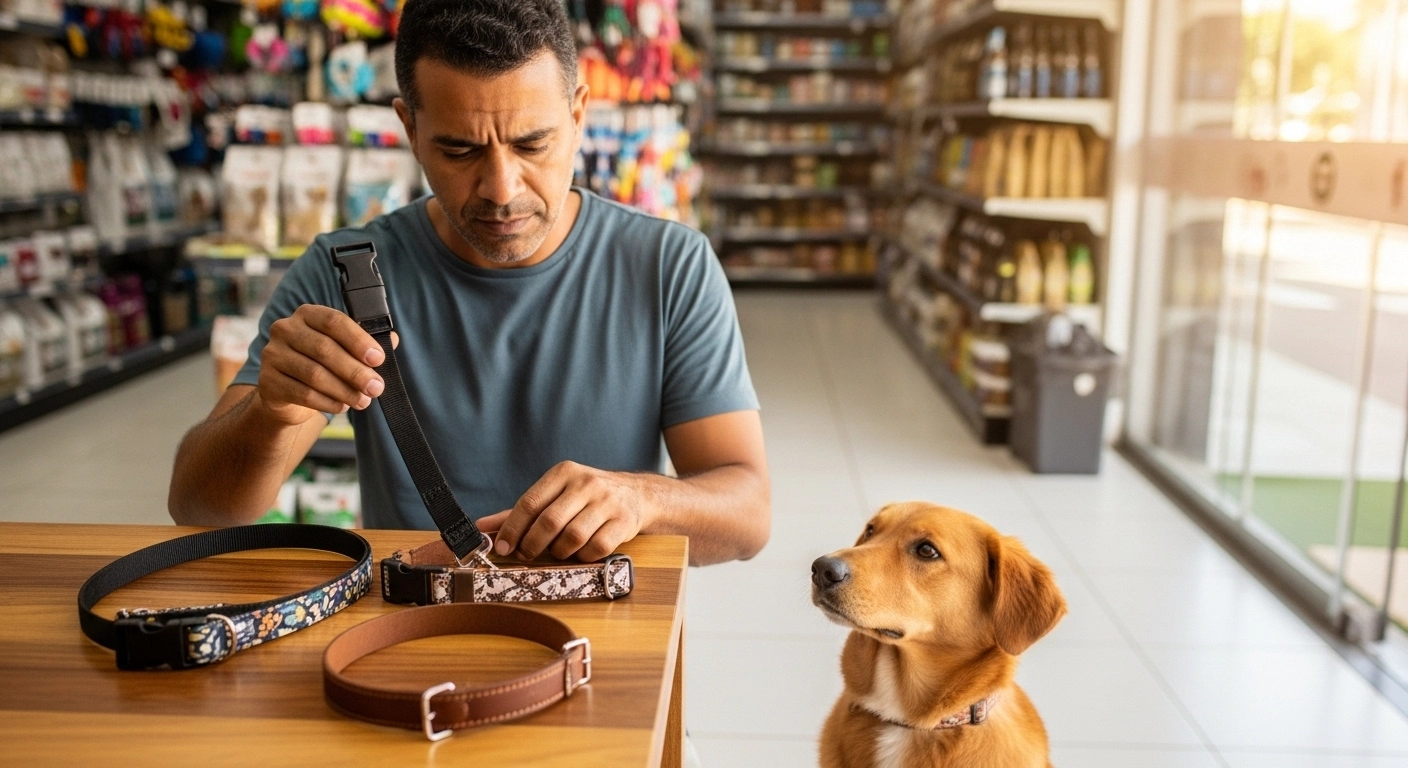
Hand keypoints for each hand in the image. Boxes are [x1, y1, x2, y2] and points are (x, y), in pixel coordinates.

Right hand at [256, 304, 397, 424]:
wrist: (287, 394)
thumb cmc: (322, 365)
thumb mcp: (343, 350)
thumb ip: (366, 343)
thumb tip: (391, 340)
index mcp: (307, 314)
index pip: (334, 321)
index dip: (358, 340)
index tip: (379, 359)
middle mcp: (285, 329)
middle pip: (324, 349)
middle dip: (355, 371)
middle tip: (376, 387)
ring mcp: (272, 355)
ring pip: (314, 374)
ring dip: (344, 390)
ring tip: (363, 400)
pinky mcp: (268, 382)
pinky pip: (303, 394)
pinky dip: (328, 402)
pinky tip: (342, 406)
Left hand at [480, 461, 651, 561]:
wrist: (637, 494)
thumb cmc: (588, 498)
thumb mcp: (556, 494)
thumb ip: (521, 511)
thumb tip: (483, 527)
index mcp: (564, 473)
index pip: (530, 502)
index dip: (512, 529)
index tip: (502, 548)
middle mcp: (586, 483)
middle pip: (549, 521)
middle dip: (532, 544)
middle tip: (526, 554)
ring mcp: (607, 502)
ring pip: (572, 537)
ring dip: (559, 552)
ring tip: (557, 551)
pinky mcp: (623, 522)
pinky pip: (595, 548)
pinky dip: (582, 557)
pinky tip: (580, 553)